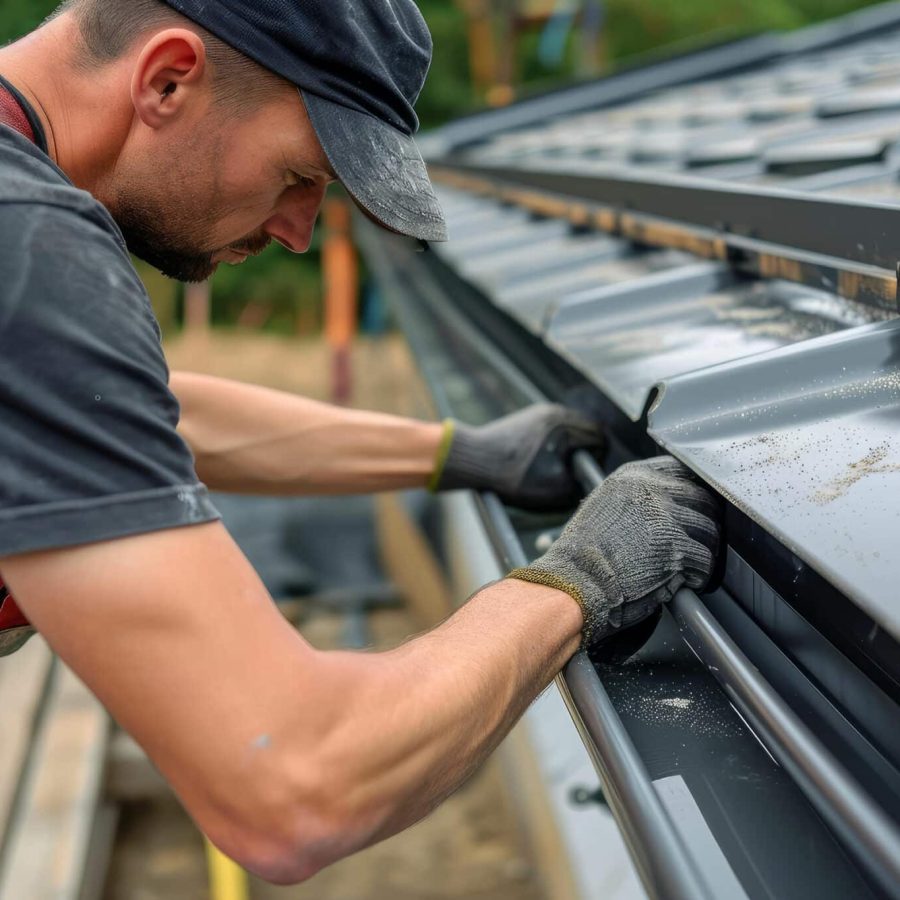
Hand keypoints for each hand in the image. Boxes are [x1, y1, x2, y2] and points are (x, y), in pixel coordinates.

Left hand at [430, 404, 603, 509]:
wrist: (473, 459)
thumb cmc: (513, 476)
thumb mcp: (554, 490)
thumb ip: (580, 485)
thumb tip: (590, 482)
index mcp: (566, 425)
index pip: (600, 437)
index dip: (599, 458)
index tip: (588, 473)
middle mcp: (555, 412)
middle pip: (586, 430)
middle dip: (585, 451)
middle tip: (575, 472)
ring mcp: (539, 412)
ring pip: (568, 428)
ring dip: (568, 446)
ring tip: (557, 467)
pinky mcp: (526, 418)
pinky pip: (551, 428)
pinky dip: (552, 443)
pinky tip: (539, 460)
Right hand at [508, 457, 719, 645]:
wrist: (574, 583)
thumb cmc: (583, 555)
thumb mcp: (604, 507)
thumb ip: (636, 498)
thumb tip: (667, 504)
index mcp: (633, 477)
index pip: (684, 471)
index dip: (696, 493)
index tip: (698, 507)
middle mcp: (651, 490)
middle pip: (704, 501)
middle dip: (704, 525)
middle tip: (698, 543)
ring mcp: (665, 518)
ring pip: (710, 531)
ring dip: (704, 551)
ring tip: (690, 565)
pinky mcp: (675, 549)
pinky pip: (706, 561)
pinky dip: (700, 575)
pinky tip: (686, 580)